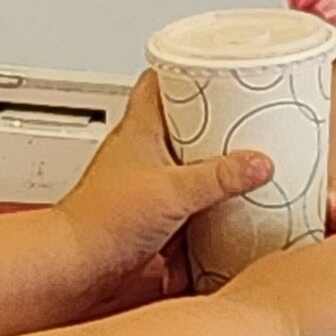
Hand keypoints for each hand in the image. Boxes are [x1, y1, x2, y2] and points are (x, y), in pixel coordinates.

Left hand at [56, 72, 270, 295]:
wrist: (77, 263)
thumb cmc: (102, 221)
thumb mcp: (174, 192)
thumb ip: (220, 178)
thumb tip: (258, 163)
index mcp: (139, 130)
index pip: (160, 81)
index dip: (188, 71)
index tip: (223, 73)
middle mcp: (139, 150)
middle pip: (181, 124)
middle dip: (213, 128)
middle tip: (245, 126)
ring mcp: (143, 181)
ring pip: (184, 164)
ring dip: (208, 171)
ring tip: (240, 170)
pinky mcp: (147, 210)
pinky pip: (182, 200)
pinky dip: (200, 206)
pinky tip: (219, 213)